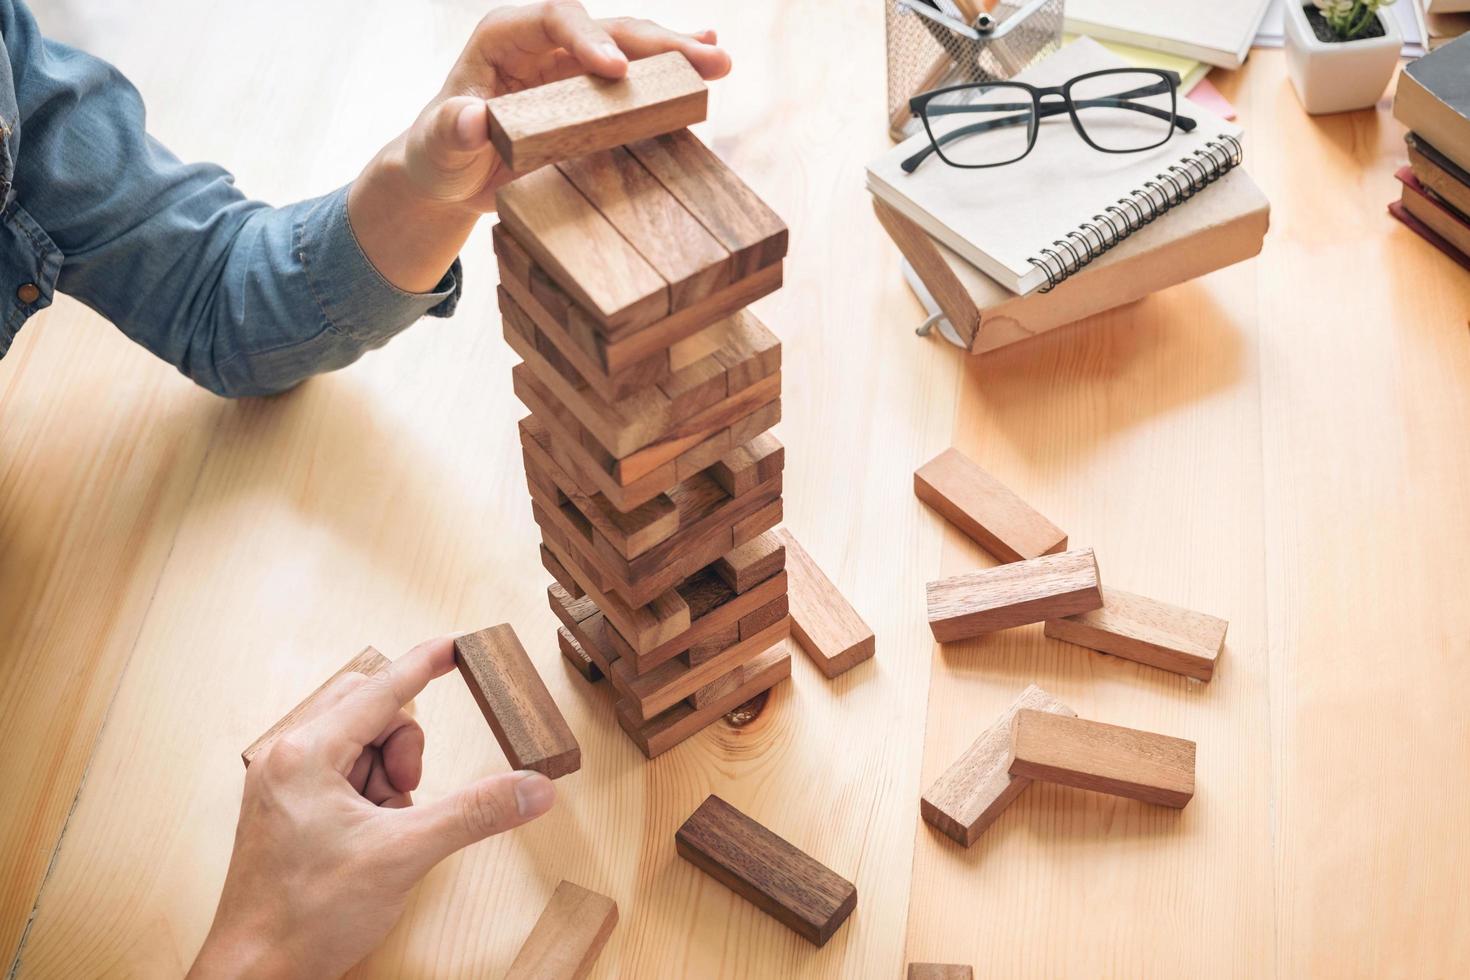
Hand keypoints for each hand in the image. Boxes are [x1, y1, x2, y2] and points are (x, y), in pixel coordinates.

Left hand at [188, 638, 557, 978]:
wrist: (257, 977)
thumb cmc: (307, 917)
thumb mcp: (405, 856)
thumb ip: (474, 813)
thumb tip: (534, 788)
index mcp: (306, 754)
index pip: (381, 690)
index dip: (424, 664)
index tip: (455, 645)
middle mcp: (288, 757)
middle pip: (371, 712)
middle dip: (403, 748)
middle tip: (406, 796)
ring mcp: (284, 783)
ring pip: (362, 745)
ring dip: (389, 779)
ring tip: (383, 831)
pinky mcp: (288, 808)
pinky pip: (346, 775)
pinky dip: (372, 798)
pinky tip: (368, 839)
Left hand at [348, 1, 731, 291]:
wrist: (455, 175)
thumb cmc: (440, 154)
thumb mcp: (437, 147)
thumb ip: (449, 131)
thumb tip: (471, 119)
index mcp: (505, 38)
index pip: (551, 17)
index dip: (586, 38)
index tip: (615, 72)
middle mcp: (547, 43)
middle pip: (606, 28)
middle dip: (654, 42)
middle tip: (701, 57)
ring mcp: (575, 68)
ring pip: (631, 48)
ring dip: (677, 53)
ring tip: (719, 61)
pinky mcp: (594, 96)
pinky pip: (637, 78)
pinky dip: (672, 70)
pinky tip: (710, 56)